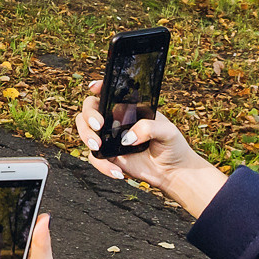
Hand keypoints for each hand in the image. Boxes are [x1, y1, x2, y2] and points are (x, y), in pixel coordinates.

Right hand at [74, 83, 226, 217]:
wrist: (173, 172)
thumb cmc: (173, 146)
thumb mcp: (168, 131)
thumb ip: (148, 128)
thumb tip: (127, 137)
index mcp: (129, 109)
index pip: (109, 93)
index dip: (98, 87)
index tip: (94, 88)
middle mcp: (116, 121)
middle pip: (89, 110)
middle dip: (88, 116)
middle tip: (98, 126)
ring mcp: (110, 138)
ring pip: (85, 131)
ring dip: (86, 136)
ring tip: (98, 146)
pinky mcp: (108, 156)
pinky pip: (94, 158)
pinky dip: (102, 165)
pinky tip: (117, 172)